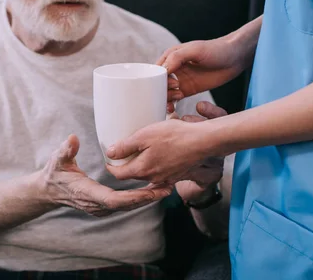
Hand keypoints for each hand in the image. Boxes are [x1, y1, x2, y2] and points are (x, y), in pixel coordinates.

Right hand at [40, 135, 172, 216]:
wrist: (48, 191)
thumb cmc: (54, 174)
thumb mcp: (58, 159)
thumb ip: (66, 149)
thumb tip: (73, 139)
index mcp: (88, 193)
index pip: (115, 200)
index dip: (135, 197)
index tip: (152, 191)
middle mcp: (96, 205)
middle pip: (127, 205)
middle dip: (148, 197)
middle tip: (168, 186)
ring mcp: (100, 208)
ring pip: (128, 206)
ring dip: (146, 198)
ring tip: (166, 186)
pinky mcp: (104, 206)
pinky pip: (125, 204)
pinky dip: (139, 198)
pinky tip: (152, 189)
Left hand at [106, 102, 226, 184]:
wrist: (202, 141)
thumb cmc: (174, 136)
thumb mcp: (144, 135)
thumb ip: (126, 146)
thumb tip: (110, 153)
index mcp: (142, 169)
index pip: (120, 174)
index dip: (112, 167)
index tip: (110, 160)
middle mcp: (153, 178)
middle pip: (133, 175)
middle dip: (126, 166)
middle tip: (123, 154)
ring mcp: (166, 178)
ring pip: (148, 175)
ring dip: (141, 167)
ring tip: (140, 154)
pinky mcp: (177, 175)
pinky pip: (161, 174)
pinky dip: (156, 167)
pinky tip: (158, 157)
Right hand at [159, 37, 252, 113]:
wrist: (235, 57)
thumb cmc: (216, 49)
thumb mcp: (195, 50)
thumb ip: (177, 57)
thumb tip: (162, 70)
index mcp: (171, 57)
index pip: (156, 71)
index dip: (159, 80)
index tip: (172, 84)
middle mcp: (174, 69)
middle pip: (159, 84)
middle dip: (162, 91)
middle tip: (177, 92)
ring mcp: (181, 80)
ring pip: (166, 92)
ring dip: (166, 99)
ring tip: (177, 100)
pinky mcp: (189, 89)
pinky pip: (175, 98)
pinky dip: (172, 104)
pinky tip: (174, 108)